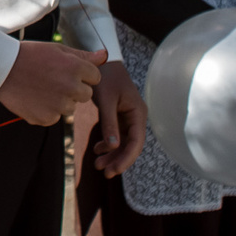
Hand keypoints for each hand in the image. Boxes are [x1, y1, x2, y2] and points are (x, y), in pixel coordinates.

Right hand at [0, 40, 99, 125]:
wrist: (1, 68)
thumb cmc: (30, 55)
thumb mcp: (58, 50)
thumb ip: (84, 56)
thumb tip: (105, 56)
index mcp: (76, 68)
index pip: (95, 78)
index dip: (82, 74)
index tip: (66, 70)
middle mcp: (70, 88)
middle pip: (85, 95)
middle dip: (74, 89)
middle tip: (53, 80)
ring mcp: (58, 106)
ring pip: (70, 108)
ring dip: (61, 101)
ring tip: (41, 88)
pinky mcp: (46, 118)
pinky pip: (54, 118)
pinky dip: (46, 111)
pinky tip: (34, 98)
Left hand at [89, 62, 147, 177]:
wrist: (100, 61)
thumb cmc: (105, 77)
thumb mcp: (106, 100)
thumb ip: (109, 123)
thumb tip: (112, 147)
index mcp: (137, 113)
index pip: (136, 142)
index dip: (126, 159)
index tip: (114, 171)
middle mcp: (135, 117)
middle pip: (130, 145)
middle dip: (118, 160)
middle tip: (104, 173)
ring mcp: (127, 117)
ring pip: (122, 143)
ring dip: (112, 155)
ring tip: (97, 165)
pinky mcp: (118, 116)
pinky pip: (116, 136)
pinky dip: (108, 144)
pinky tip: (97, 150)